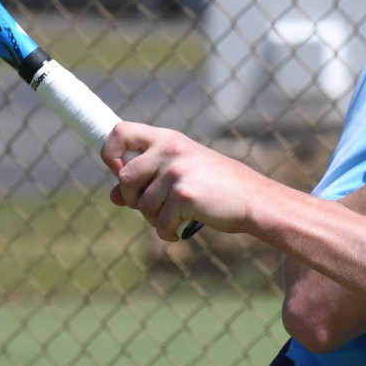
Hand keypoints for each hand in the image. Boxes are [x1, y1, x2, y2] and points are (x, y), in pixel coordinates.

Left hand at [101, 122, 268, 241]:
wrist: (254, 200)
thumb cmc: (218, 187)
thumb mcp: (182, 172)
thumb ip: (148, 179)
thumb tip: (113, 196)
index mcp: (168, 139)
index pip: (120, 132)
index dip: (110, 153)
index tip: (119, 171)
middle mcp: (170, 150)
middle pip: (124, 177)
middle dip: (132, 199)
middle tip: (152, 207)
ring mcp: (177, 172)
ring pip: (142, 205)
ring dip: (153, 220)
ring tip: (172, 220)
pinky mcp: (184, 196)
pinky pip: (159, 222)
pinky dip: (166, 232)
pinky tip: (178, 231)